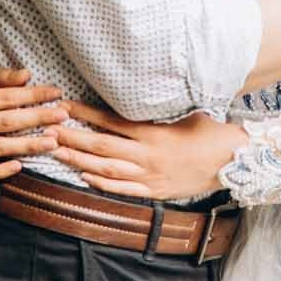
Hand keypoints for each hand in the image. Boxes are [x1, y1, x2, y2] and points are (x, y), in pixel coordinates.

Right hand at [0, 65, 67, 179]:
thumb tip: (27, 75)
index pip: (6, 98)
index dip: (33, 95)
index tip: (56, 93)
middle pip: (7, 123)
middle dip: (38, 119)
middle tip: (63, 116)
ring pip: (0, 148)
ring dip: (28, 146)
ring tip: (53, 142)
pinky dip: (0, 171)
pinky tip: (20, 166)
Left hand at [51, 102, 246, 200]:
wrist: (232, 161)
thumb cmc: (209, 132)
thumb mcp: (185, 111)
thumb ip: (157, 106)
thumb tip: (135, 88)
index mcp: (154, 133)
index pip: (111, 122)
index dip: (86, 115)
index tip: (66, 106)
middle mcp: (148, 156)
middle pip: (101, 148)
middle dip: (72, 139)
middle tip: (49, 131)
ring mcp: (150, 176)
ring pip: (107, 170)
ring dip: (79, 162)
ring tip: (57, 153)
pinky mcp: (155, 191)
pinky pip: (123, 190)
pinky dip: (102, 185)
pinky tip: (85, 178)